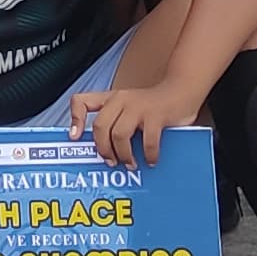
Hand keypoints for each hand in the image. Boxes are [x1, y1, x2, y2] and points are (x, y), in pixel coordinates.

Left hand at [70, 75, 195, 169]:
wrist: (182, 91)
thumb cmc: (154, 106)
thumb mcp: (129, 110)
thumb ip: (117, 125)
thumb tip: (106, 155)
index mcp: (111, 99)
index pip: (82, 101)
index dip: (75, 120)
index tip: (75, 138)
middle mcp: (121, 100)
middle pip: (100, 126)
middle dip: (103, 149)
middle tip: (111, 162)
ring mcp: (138, 106)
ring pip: (119, 134)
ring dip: (123, 155)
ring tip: (130, 164)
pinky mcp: (156, 115)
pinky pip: (147, 140)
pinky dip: (148, 155)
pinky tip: (151, 160)